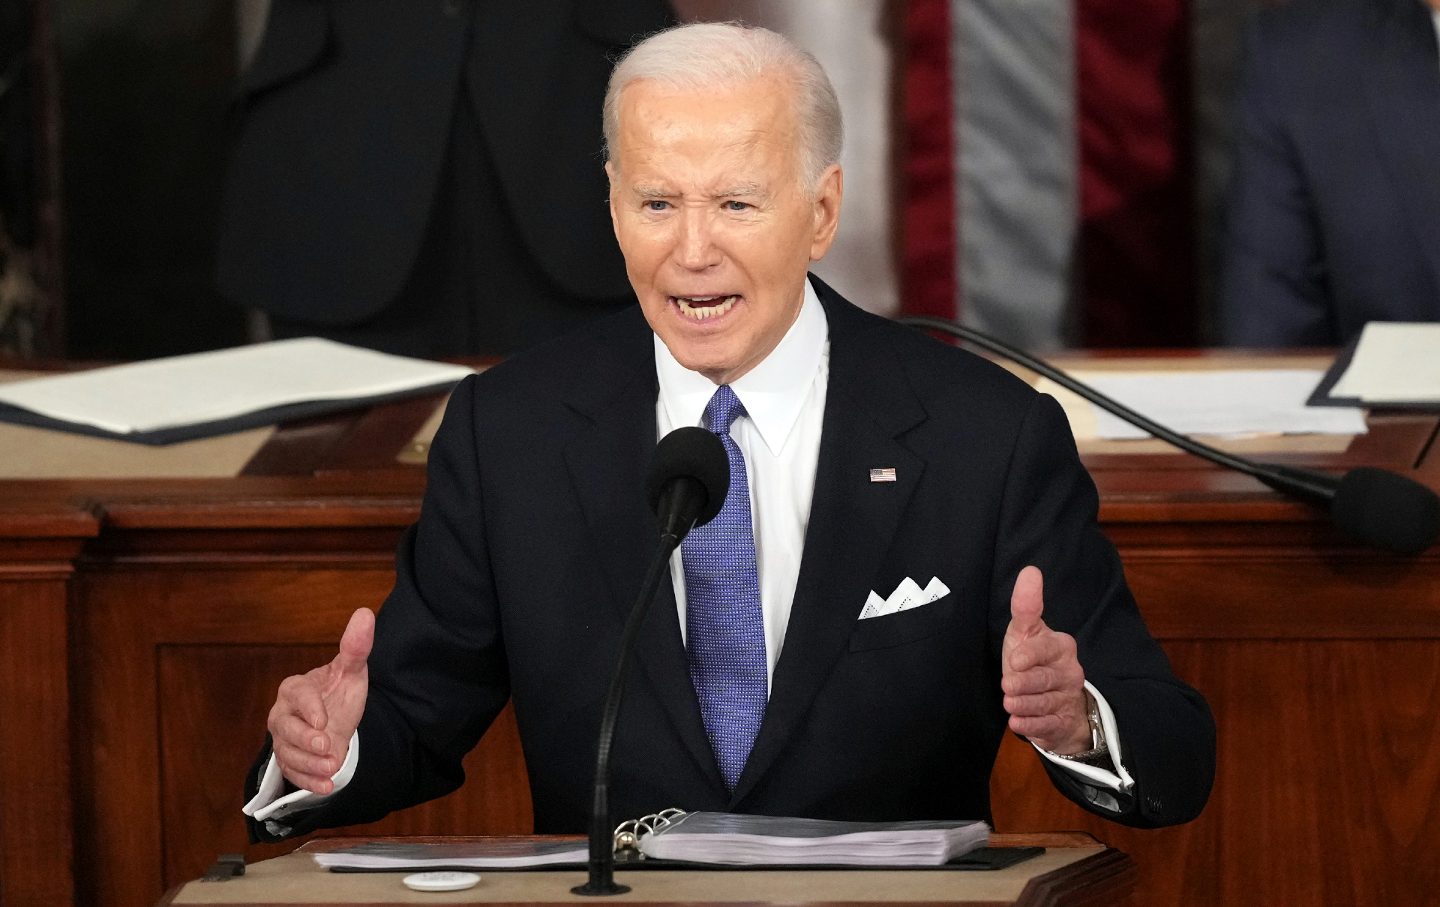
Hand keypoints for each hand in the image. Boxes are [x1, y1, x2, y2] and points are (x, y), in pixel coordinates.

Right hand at [267, 608, 373, 793]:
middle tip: (328, 748)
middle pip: (285, 729)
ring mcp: (283, 740)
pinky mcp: (289, 761)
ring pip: (287, 754)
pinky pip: (292, 773)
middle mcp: (282, 715)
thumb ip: (356, 646)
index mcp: (295, 689)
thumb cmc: (338, 693)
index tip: (325, 720)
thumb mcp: (351, 671)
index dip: (309, 709)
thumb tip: (365, 613)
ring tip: (332, 768)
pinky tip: (327, 787)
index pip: (297, 696)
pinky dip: (309, 782)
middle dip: (305, 740)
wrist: (335, 720)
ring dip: (310, 764)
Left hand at [1001, 566, 1091, 753]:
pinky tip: (1017, 722)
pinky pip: (1048, 725)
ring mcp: (1068, 697)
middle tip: (1008, 685)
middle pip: (1043, 678)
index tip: (1015, 660)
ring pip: (1044, 703)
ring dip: (1024, 704)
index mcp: (1060, 645)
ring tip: (1010, 703)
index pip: (1046, 648)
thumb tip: (1031, 571)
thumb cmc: (1032, 658)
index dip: (1030, 655)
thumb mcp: (1025, 632)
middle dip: (1023, 683)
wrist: (1053, 698)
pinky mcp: (1063, 721)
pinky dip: (1031, 725)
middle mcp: (1069, 670)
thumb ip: (1026, 605)